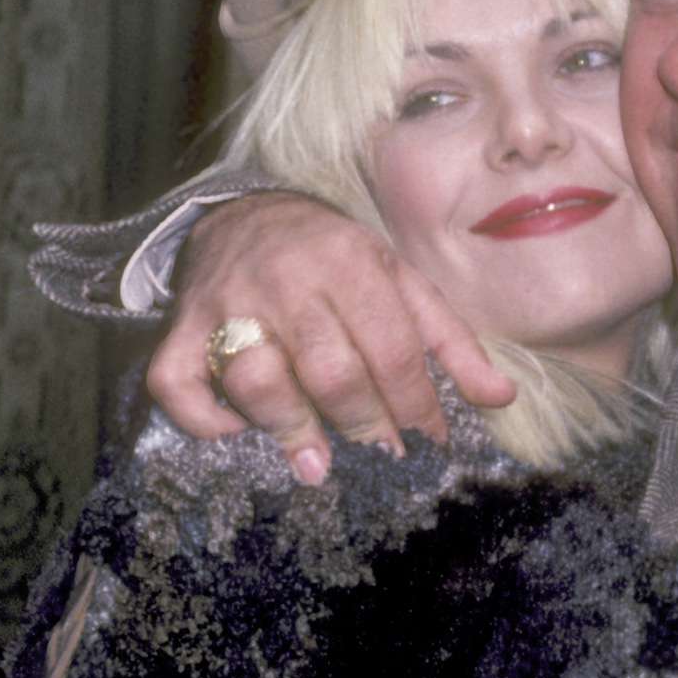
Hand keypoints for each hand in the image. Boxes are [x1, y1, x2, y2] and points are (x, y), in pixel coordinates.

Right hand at [144, 193, 515, 480]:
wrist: (245, 214)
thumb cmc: (335, 259)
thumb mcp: (398, 280)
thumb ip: (448, 339)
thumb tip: (500, 398)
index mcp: (348, 261)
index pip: (391, 349)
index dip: (415, 405)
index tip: (428, 439)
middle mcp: (285, 280)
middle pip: (329, 372)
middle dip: (363, 424)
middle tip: (381, 454)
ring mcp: (227, 305)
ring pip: (256, 380)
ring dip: (289, 429)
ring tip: (317, 464)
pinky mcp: (181, 329)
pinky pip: (177, 384)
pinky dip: (203, 419)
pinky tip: (237, 430)